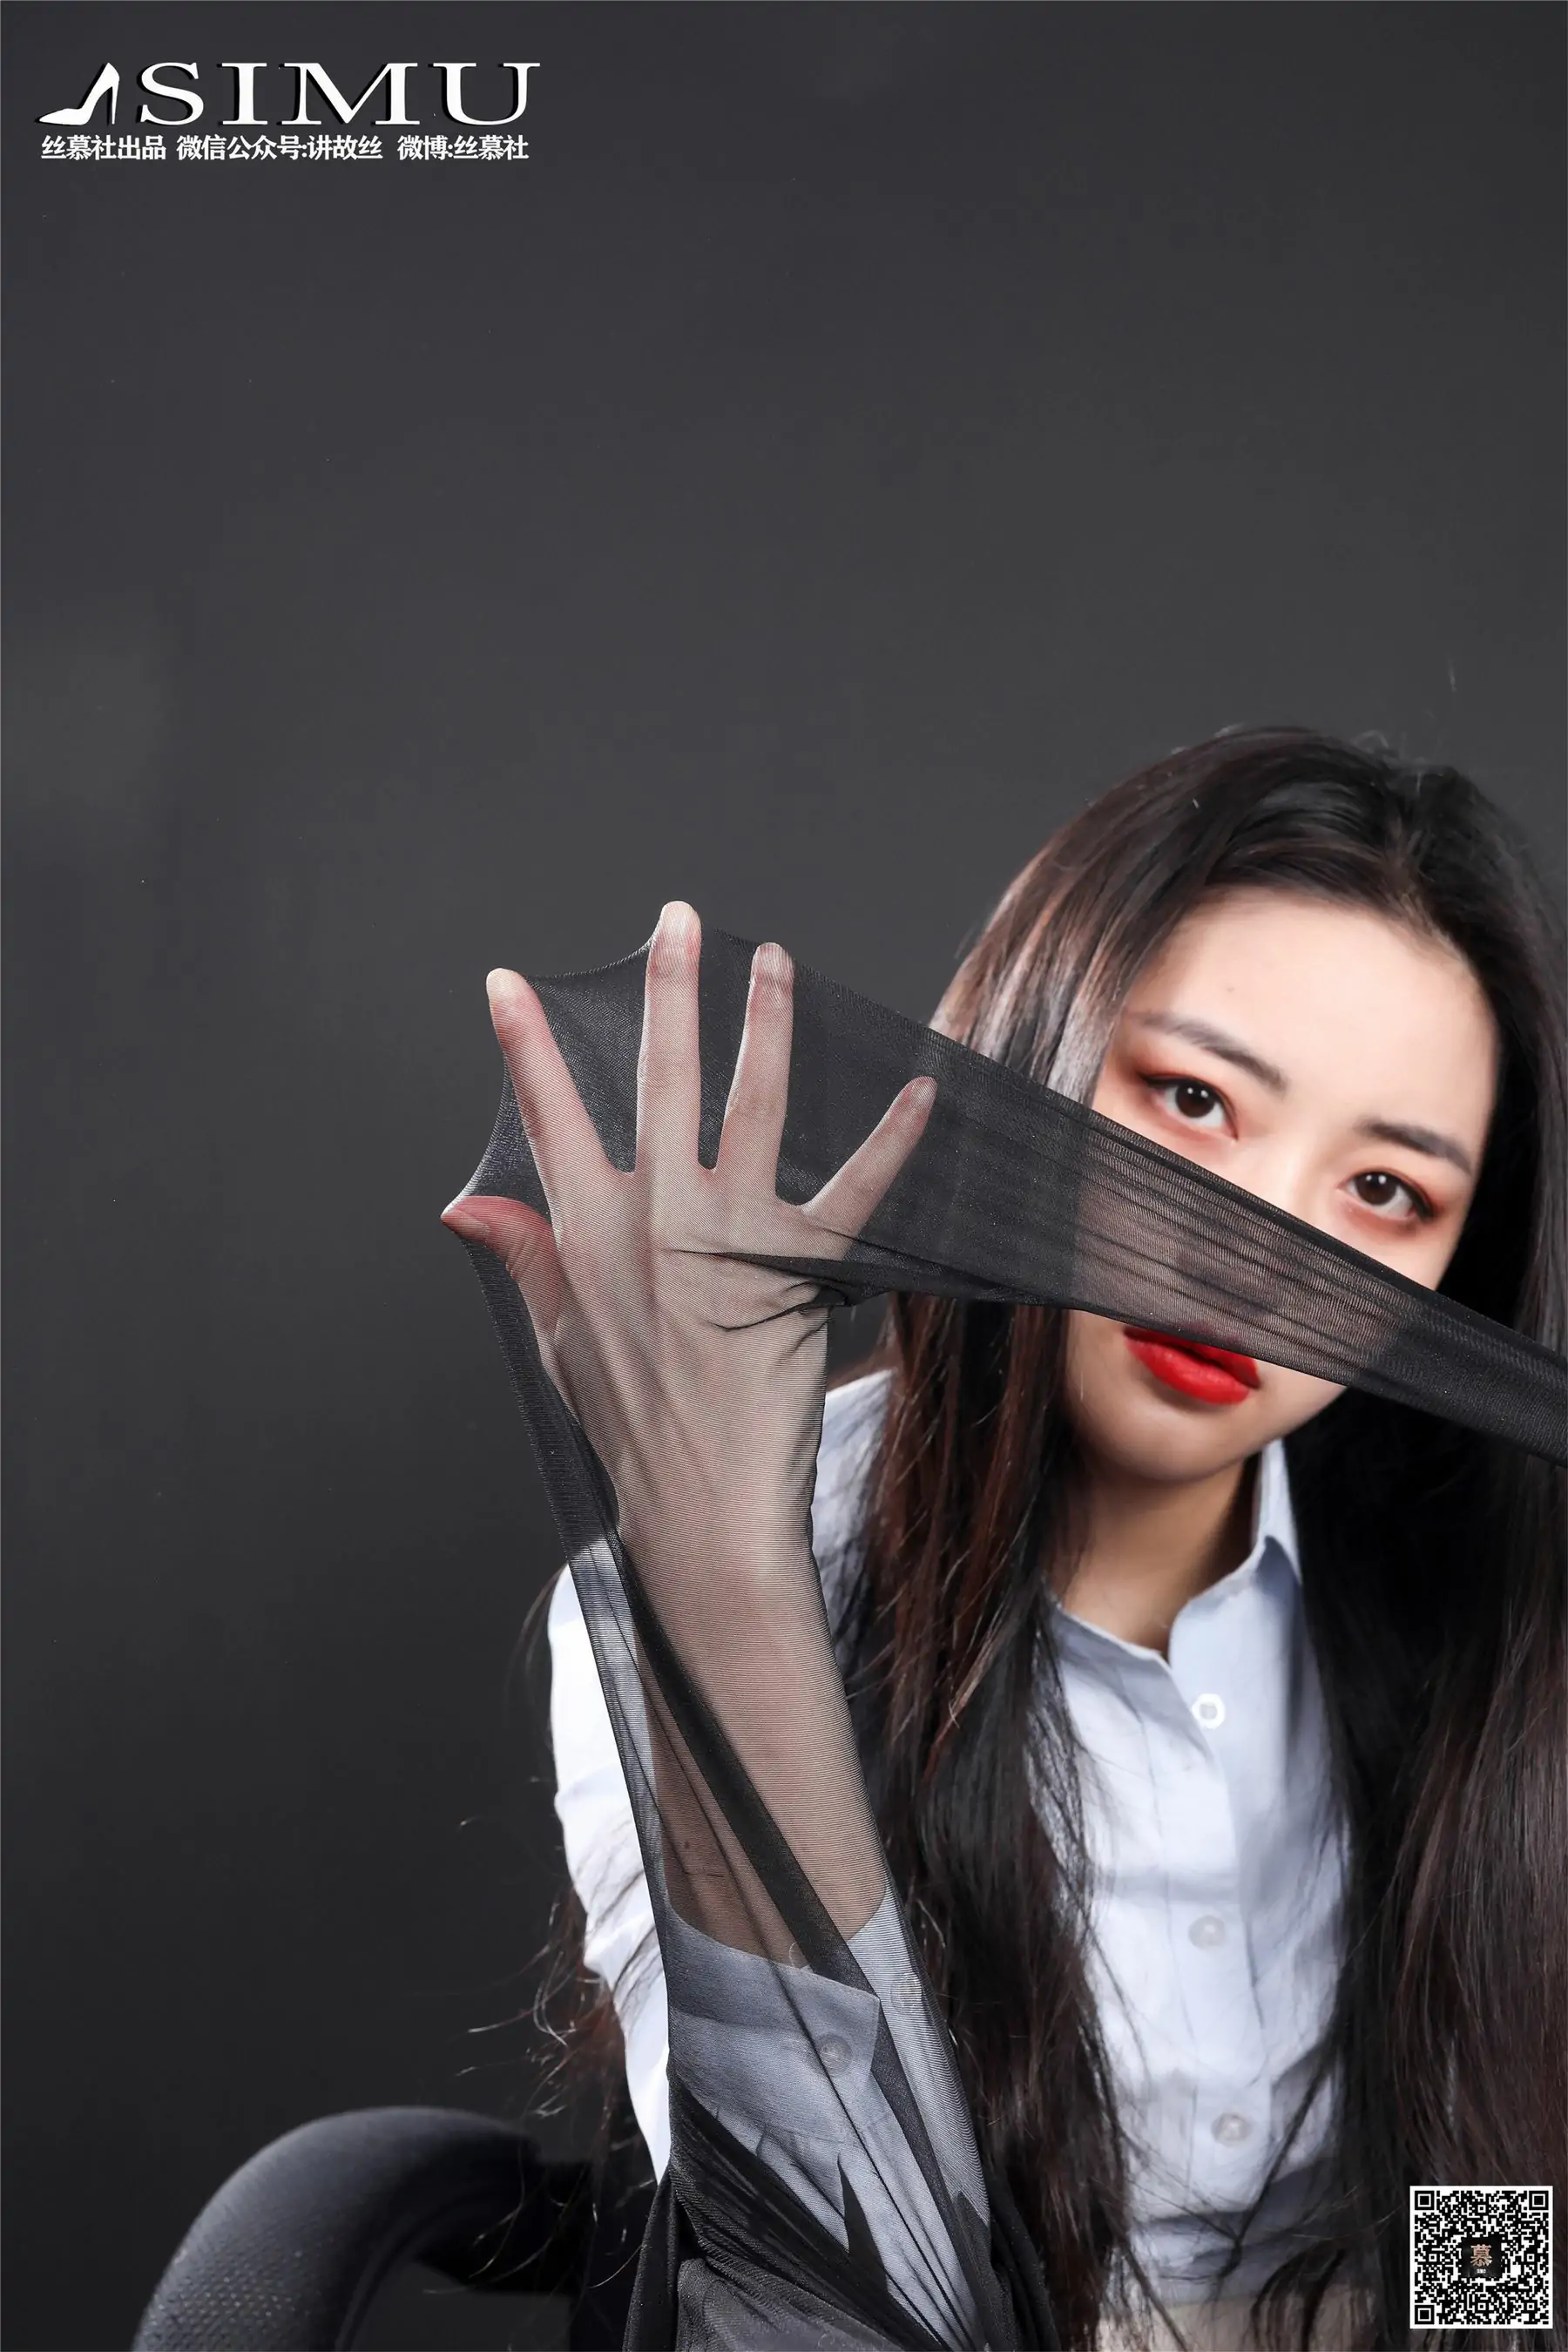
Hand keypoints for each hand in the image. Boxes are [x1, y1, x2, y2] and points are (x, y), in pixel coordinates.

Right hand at [442, 902, 935, 1588]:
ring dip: (764, 1027)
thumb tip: (463, 1208)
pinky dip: (890, 1142)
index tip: (508, 982)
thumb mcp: (555, 1339)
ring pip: (749, 1108)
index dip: (524, 1047)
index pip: (549, 1119)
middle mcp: (651, 1222)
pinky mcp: (794, 1272)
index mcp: (587, 1233)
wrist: (699, 1503)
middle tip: (677, 920)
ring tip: (775, 963)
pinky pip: (851, 1194)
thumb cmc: (630, 1423)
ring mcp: (723, 1242)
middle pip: (659, 1082)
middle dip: (668, 990)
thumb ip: (523, 1257)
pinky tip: (921, 1091)